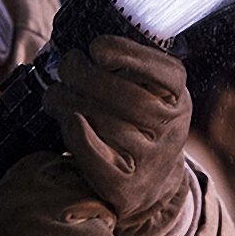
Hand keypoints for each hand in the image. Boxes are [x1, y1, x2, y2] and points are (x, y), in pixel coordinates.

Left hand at [43, 35, 195, 235]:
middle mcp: (172, 132)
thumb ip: (129, 68)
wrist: (151, 181)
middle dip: (89, 77)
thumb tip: (84, 45)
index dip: (131, 57)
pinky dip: (78, 137)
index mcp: (178, 100)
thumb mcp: (149, 92)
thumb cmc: (137, 123)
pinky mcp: (128, 190)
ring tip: (56, 94)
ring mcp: (152, 163)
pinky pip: (99, 161)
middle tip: (67, 65)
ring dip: (73, 103)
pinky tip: (68, 120)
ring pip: (110, 127)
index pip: (168, 74)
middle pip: (133, 101)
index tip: (96, 47)